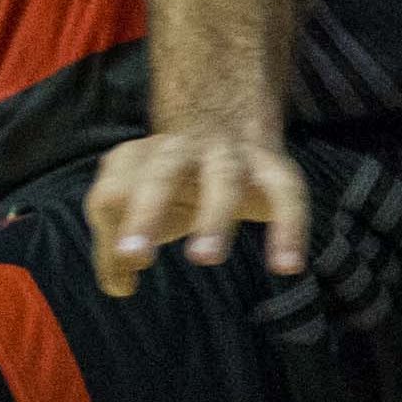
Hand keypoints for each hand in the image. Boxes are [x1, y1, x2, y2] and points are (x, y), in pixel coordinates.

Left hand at [84, 123, 309, 295]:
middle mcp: (180, 151)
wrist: (225, 114)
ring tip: (205, 258)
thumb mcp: (136, 207)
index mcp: (137, 159)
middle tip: (134, 257)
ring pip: (222, 180)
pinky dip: (289, 227)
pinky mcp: (272, 167)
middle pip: (159, 176)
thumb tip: (120, 287)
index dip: (114, 230)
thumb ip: (116, 250)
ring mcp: (228, 155)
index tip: (127, 265)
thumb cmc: (170, 182)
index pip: (112, 193)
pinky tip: (288, 265)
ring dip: (213, 218)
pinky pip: (286, 194)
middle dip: (145, 214)